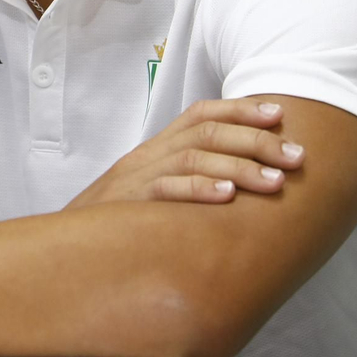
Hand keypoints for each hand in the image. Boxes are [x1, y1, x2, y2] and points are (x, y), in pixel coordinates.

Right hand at [64, 98, 305, 208]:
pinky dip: (199, 190)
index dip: (241, 110)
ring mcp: (135, 178)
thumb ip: (185, 181)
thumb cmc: (115, 223)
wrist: (60, 246)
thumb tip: (240, 182)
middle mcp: (147, 156)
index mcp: (155, 149)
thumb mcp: (150, 193)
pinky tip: (228, 199)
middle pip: (206, 133)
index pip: (200, 114)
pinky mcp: (126, 205)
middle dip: (257, 141)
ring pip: (193, 157)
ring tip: (276, 181)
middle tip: (297, 156)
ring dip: (240, 167)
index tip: (280, 114)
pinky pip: (165, 190)